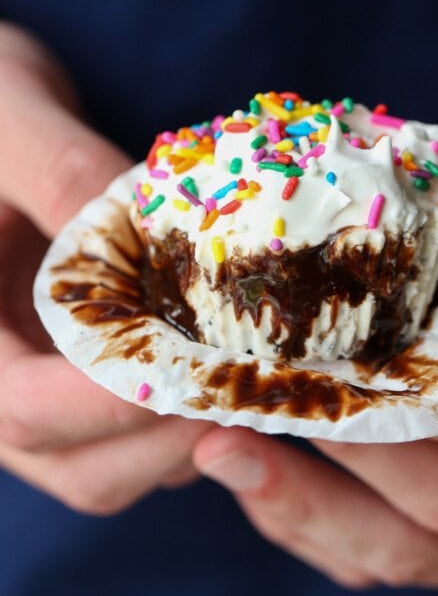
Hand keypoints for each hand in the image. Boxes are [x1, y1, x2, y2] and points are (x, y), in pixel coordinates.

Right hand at [0, 23, 207, 513]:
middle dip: (172, 437)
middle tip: (253, 382)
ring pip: (114, 470)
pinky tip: (235, 370)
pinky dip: (186, 426)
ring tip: (256, 378)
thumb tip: (162, 239)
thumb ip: (65, 175)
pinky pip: (136, 443)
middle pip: (81, 467)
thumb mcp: (13, 125)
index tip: (198, 364)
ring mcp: (41, 395)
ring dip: (189, 441)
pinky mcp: (81, 390)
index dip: (112, 404)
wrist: (2, 130)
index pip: (24, 410)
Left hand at [193, 195, 437, 593]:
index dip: (437, 399)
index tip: (339, 352)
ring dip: (303, 501)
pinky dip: (313, 525)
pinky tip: (255, 476)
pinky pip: (384, 561)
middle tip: (250, 395)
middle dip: (343, 447)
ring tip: (218, 444)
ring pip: (403, 553)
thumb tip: (419, 230)